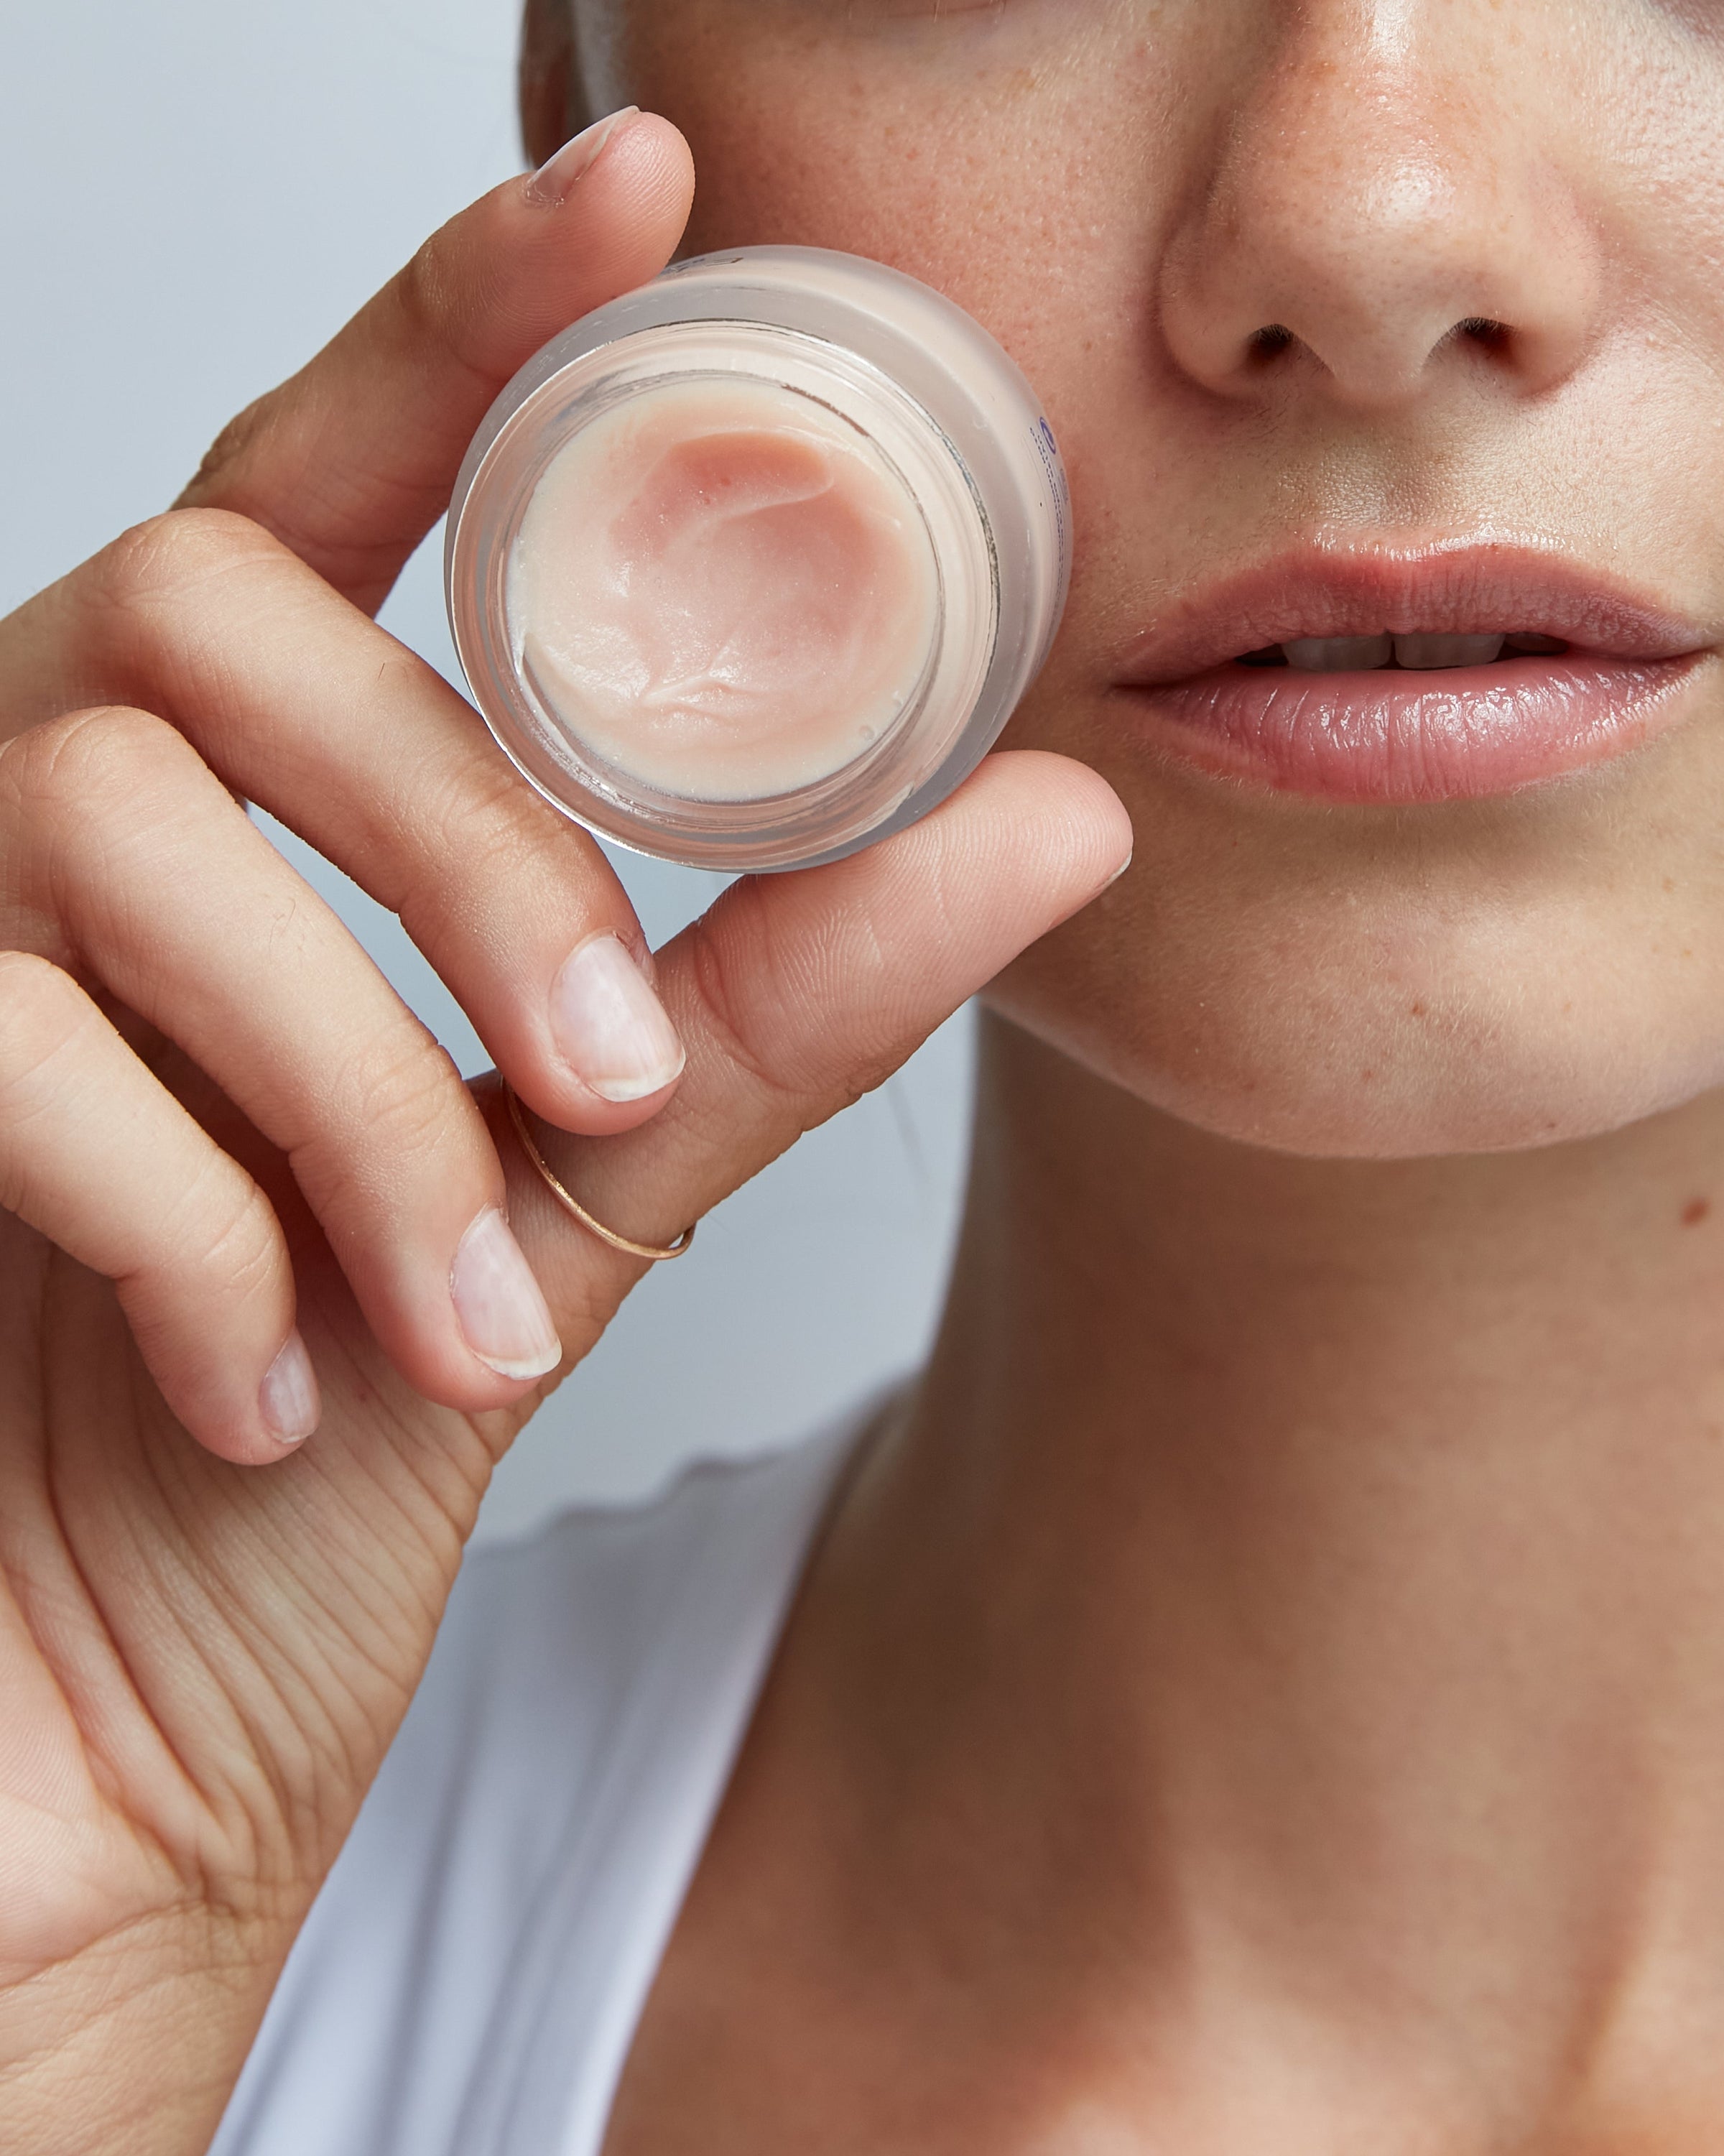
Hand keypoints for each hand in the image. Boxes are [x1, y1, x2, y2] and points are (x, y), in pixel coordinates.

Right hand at [0, 113, 1130, 2152]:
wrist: (113, 1737)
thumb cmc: (321, 1451)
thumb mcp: (575, 1204)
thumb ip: (770, 1003)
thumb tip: (1052, 815)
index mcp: (241, 809)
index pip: (340, 476)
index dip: (472, 319)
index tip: (655, 191)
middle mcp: (55, 808)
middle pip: (223, 618)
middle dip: (455, 842)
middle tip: (596, 1071)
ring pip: (117, 831)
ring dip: (348, 1087)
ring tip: (451, 1310)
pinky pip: (7, 1043)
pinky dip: (192, 1220)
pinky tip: (278, 1373)